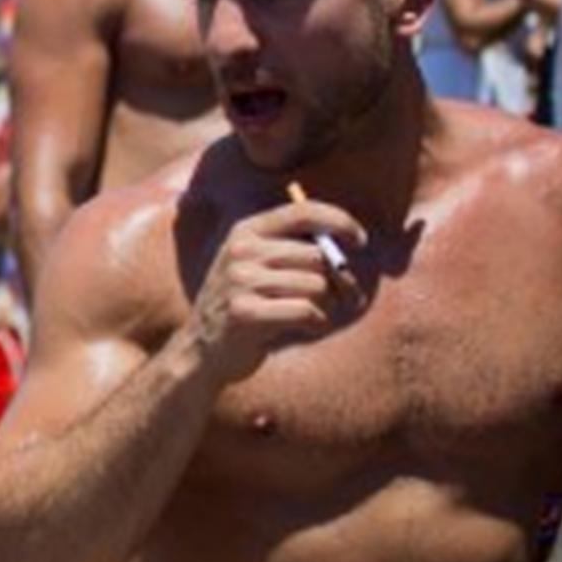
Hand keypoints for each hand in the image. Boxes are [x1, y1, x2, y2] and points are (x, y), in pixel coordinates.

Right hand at [185, 198, 364, 383]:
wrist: (202, 349)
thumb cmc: (246, 305)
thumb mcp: (257, 266)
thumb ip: (294, 248)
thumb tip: (347, 243)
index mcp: (246, 231)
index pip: (303, 212)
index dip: (340, 222)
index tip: (360, 241)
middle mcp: (241, 251)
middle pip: (318, 256)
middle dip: (340, 279)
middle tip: (344, 297)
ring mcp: (240, 281)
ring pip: (316, 285)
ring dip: (328, 305)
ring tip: (316, 314)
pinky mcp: (245, 313)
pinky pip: (306, 311)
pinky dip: (317, 323)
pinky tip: (307, 328)